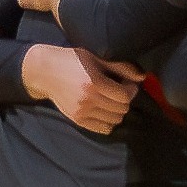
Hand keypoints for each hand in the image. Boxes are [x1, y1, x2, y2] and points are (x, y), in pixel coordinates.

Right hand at [21, 44, 141, 133]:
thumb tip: (142, 77)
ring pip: (115, 120)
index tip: (127, 83)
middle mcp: (88, 100)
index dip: (131, 89)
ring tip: (111, 99)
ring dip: (118, 111)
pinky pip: (103, 129)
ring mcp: (82, 112)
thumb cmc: (72, 60)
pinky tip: (104, 109)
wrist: (44, 72)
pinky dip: (109, 121)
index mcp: (94, 83)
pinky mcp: (77, 120)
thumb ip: (121, 67)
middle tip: (120, 90)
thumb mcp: (96, 57)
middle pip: (121, 109)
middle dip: (125, 100)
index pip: (125, 96)